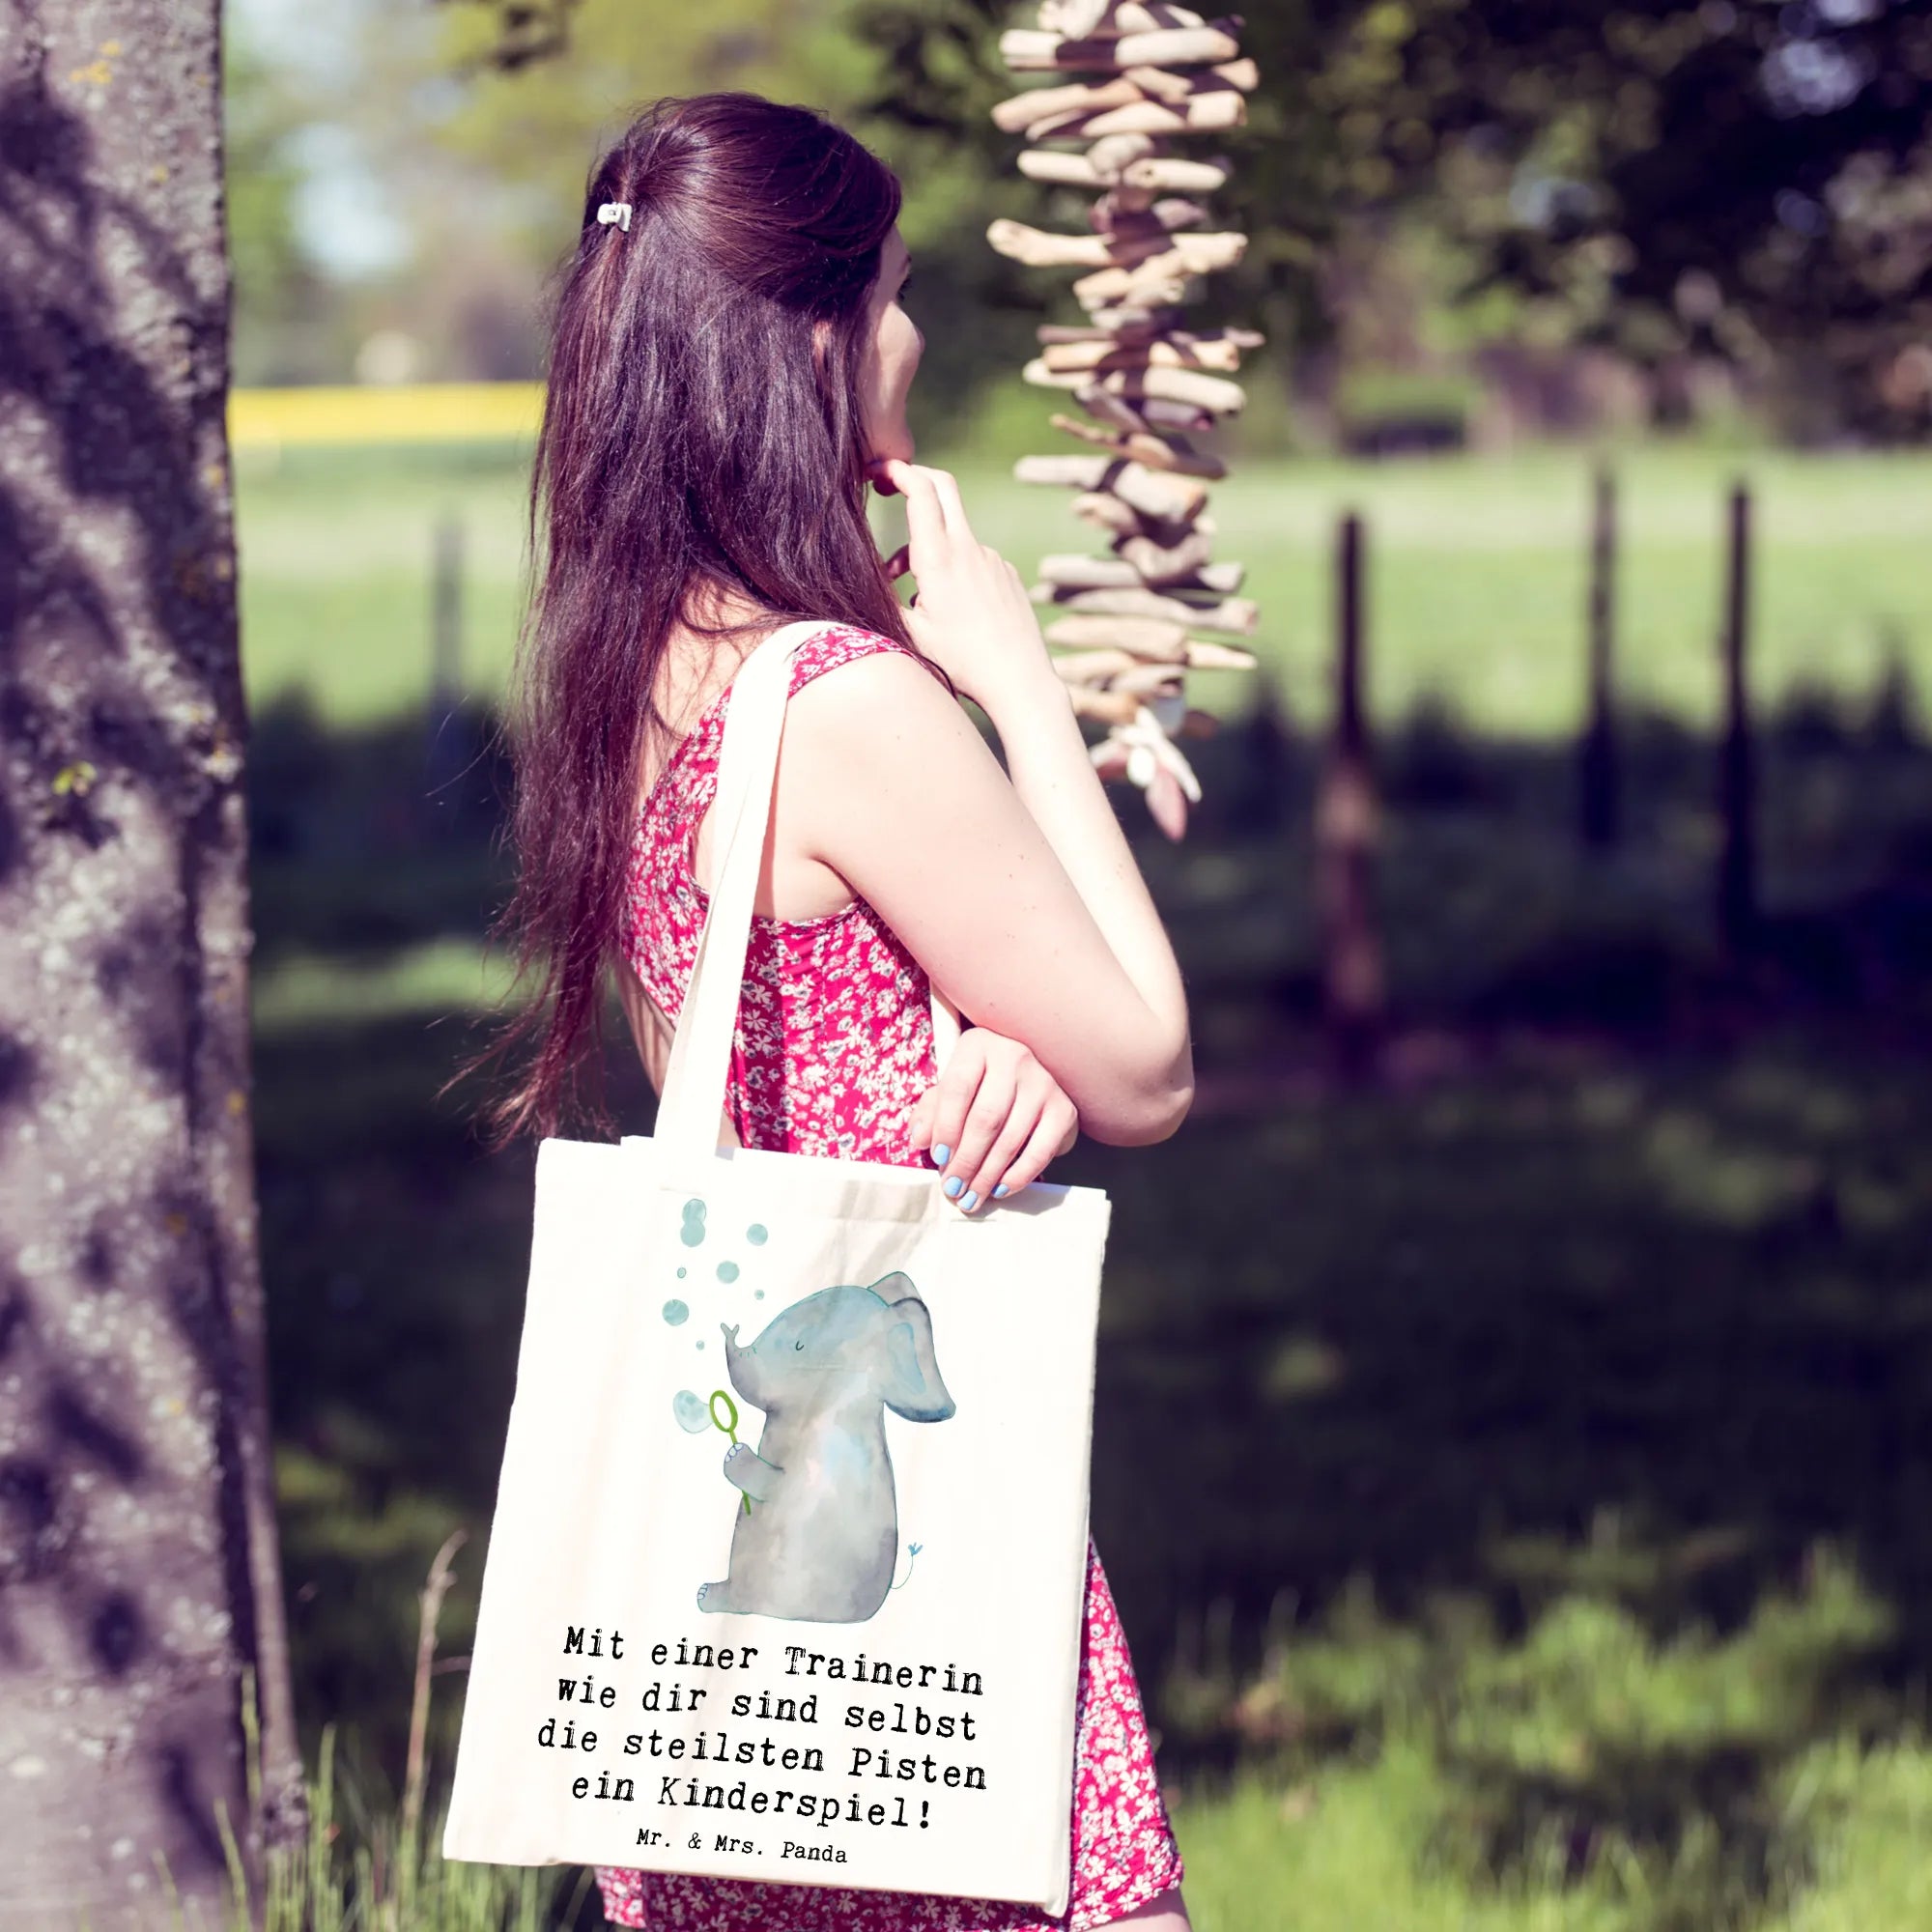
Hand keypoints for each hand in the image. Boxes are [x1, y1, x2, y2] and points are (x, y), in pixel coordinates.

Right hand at [867, 457, 1054, 714]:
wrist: (1020, 680)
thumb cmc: (963, 663)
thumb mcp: (911, 634)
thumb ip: (884, 599)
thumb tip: (864, 580)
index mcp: (939, 558)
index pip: (921, 490)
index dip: (897, 471)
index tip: (877, 470)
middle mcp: (969, 549)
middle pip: (943, 486)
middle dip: (914, 478)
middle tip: (890, 486)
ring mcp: (992, 559)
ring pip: (953, 533)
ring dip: (927, 546)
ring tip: (912, 591)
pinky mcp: (1006, 573)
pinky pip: (973, 558)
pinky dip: (952, 568)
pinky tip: (951, 607)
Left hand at [907, 1025, 1078, 1212]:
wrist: (1028, 1082)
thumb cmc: (979, 1086)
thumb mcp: (949, 1090)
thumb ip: (930, 1112)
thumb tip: (920, 1139)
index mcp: (978, 1046)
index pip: (957, 1088)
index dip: (945, 1127)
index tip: (938, 1158)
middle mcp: (1014, 1057)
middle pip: (986, 1118)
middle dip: (966, 1160)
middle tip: (953, 1188)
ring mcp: (1043, 1082)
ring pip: (1011, 1138)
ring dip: (987, 1175)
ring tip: (971, 1197)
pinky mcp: (1064, 1109)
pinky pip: (1040, 1151)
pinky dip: (1019, 1175)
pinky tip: (1000, 1189)